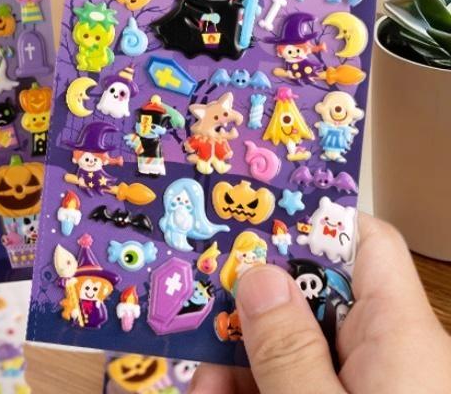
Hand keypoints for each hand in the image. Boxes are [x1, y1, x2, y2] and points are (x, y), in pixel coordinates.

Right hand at [191, 213, 450, 392]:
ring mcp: (371, 385)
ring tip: (199, 381)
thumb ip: (289, 350)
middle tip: (195, 313)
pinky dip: (256, 385)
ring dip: (240, 358)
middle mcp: (389, 353)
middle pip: (311, 297)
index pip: (365, 241)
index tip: (244, 221)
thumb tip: (256, 274)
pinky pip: (301, 382)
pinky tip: (217, 392)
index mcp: (399, 335)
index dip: (307, 220)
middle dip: (248, 308)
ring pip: (296, 347)